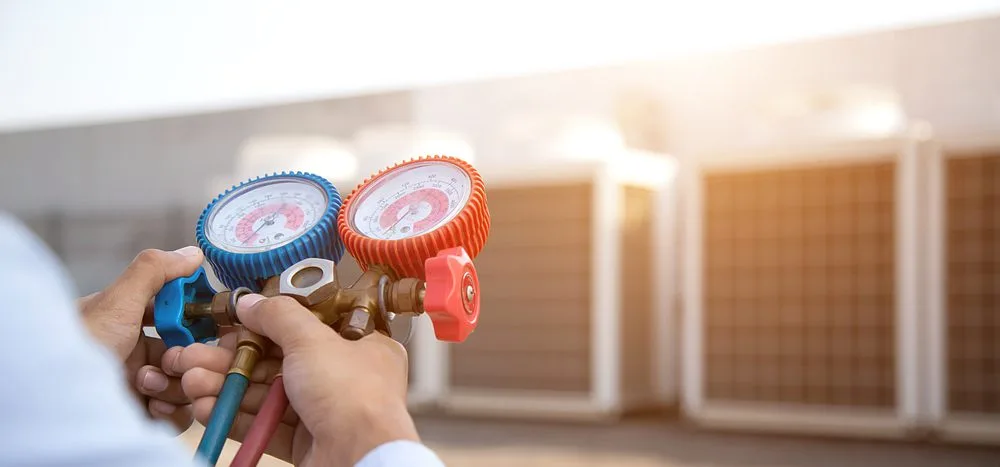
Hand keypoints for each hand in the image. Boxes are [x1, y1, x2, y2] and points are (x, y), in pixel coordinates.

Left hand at [79, 246, 203, 430]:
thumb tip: (192, 254)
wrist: (57, 397)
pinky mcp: (142, 416)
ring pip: (186, 384)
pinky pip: (177, 415)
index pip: (177, 318)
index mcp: (128, 323)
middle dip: (187, 358)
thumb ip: (154, 272)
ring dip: (175, 385)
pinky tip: (153, 407)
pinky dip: (172, 412)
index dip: (194, 321)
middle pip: (187, 354)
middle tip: (174, 361)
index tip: (203, 324)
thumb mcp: (117, 301)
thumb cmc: (80, 346)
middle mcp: (135, 354)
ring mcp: (139, 387)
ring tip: (147, 385)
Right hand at [165, 294, 416, 466]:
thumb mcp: (312, 340)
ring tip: (190, 382)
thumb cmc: (352, 395)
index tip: (232, 324)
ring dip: (226, 386)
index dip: (267, 324)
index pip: (307, 326)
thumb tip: (251, 302)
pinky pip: (266, 424)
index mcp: (361, 345)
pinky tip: (206, 409)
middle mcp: (345, 377)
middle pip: (278, 361)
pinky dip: (235, 416)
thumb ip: (278, 317)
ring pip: (267, 394)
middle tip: (193, 357)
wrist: (358, 458)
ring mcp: (324, 411)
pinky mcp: (306, 443)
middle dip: (232, 360)